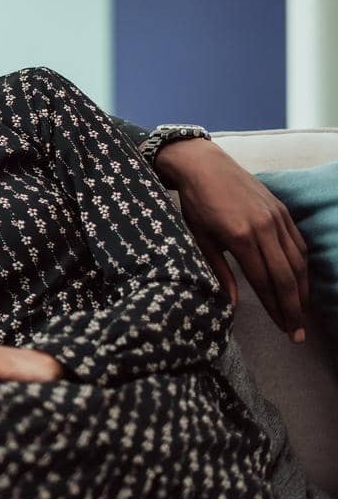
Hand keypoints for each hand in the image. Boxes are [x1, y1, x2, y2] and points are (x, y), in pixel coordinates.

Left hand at [156, 138, 309, 341]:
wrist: (203, 165)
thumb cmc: (196, 204)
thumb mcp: (200, 240)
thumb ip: (218, 273)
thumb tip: (233, 306)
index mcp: (241, 238)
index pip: (265, 282)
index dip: (276, 309)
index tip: (284, 330)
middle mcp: (264, 228)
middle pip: (287, 276)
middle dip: (294, 308)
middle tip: (297, 334)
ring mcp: (277, 218)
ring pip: (298, 261)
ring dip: (302, 291)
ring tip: (300, 314)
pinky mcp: (282, 211)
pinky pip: (298, 243)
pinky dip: (302, 266)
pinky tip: (300, 282)